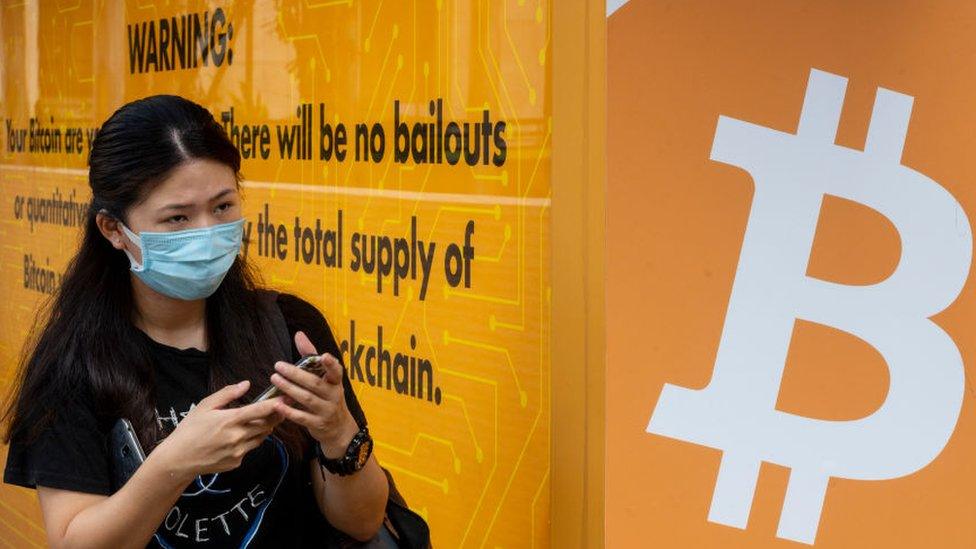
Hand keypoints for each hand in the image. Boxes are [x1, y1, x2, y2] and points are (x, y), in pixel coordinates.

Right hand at [154, 380, 284, 481]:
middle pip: (266, 424)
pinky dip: (250, 440)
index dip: (276, 404)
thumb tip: (246, 384)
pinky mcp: (237, 462)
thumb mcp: (205, 406)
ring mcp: (238, 451)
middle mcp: (237, 437)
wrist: (178, 459)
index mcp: (230, 420)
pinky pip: (250, 448)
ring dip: (264, 428)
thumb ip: (227, 394)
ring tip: (260, 420)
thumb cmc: (190, 429)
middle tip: (279, 407)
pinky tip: (239, 436)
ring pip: (261, 437)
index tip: (286, 398)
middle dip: (275, 415)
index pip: (260, 410)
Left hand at [270, 331, 359, 457]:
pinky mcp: (318, 424)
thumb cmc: (328, 397)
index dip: (331, 364)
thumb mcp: (325, 378)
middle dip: (296, 374)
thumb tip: (299, 334)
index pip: (336, 371)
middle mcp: (334, 395)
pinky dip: (290, 411)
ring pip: (307, 399)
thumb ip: (311, 356)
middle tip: (278, 366)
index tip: (324, 356)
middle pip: (315, 384)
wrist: (339, 428)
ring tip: (274, 379)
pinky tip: (277, 404)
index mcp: (335, 382)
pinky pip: (302, 418)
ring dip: (290, 389)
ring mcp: (327, 411)